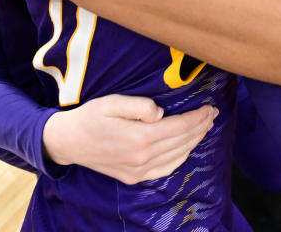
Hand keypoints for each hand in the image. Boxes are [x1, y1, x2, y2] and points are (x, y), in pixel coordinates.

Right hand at [43, 95, 217, 183]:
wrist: (68, 142)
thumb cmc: (90, 117)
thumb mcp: (111, 102)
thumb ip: (140, 105)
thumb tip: (161, 113)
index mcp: (138, 137)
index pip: (179, 127)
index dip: (197, 118)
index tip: (210, 107)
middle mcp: (142, 158)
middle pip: (182, 142)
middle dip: (200, 127)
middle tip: (213, 114)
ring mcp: (139, 171)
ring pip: (177, 156)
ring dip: (194, 141)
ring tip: (205, 127)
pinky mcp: (134, 177)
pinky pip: (166, 169)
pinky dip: (181, 157)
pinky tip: (187, 146)